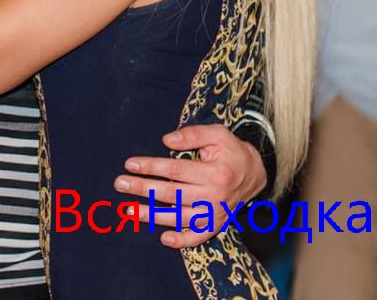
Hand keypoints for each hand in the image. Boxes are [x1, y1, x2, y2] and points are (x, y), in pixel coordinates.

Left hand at [114, 124, 266, 247]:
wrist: (256, 174)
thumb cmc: (231, 151)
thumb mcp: (217, 134)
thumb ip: (192, 135)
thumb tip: (166, 140)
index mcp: (215, 173)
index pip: (175, 170)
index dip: (151, 167)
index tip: (130, 164)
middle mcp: (214, 196)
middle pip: (172, 194)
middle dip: (143, 189)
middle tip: (120, 184)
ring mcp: (215, 213)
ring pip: (179, 217)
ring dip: (152, 215)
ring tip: (128, 210)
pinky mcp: (216, 224)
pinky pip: (198, 236)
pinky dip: (182, 241)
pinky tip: (163, 239)